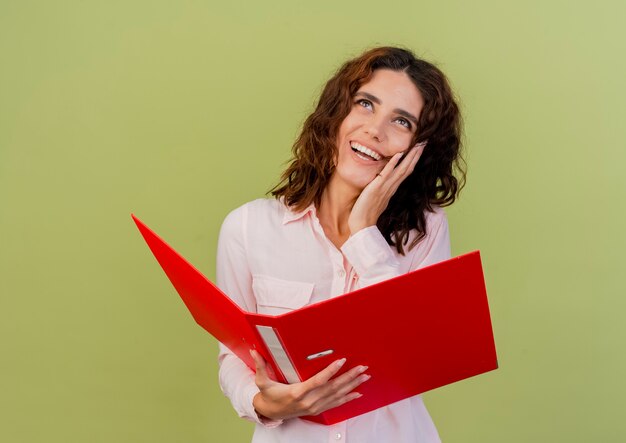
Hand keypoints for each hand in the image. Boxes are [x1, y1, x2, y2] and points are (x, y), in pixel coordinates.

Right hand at [250, 350, 368, 420]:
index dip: (331, 371)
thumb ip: (261, 367)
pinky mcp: (318, 410)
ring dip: (353, 385)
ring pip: (337, 395)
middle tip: (362, 368)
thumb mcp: (262, 382)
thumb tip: (255, 352)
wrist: (270, 413)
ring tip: (365, 377)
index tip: (342, 361)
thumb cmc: (269, 395)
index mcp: (297, 392)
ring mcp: (315, 407)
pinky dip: (348, 398)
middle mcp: (309, 401)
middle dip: (349, 377)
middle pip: (333, 388)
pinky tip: (358, 392)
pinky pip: (336, 404)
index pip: (318, 381)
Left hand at [348, 141, 426, 233]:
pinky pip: (386, 174)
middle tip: (424, 142)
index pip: (405, 172)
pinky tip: (399, 154)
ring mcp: (385, 187)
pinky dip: (393, 163)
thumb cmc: (366, 213)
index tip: (419, 149)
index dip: (413, 160)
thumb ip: (382, 191)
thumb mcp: (377, 199)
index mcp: (391, 189)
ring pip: (401, 170)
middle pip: (407, 168)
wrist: (361, 226)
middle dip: (416, 155)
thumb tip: (383, 185)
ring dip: (410, 157)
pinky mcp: (376, 188)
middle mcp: (391, 187)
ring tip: (418, 145)